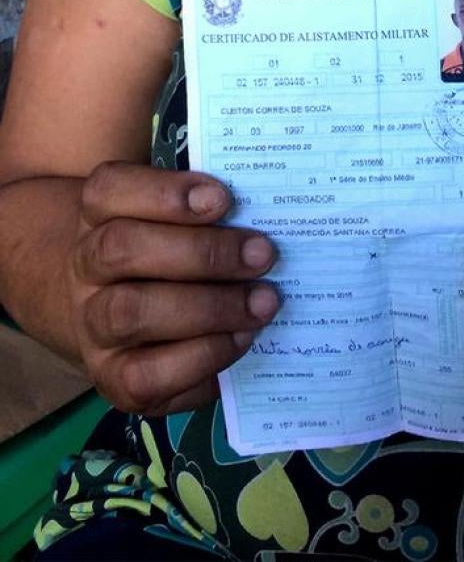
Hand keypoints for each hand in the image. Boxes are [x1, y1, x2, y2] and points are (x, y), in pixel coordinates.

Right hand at [69, 161, 279, 414]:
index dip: (165, 192)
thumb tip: (272, 206)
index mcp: (99, 215)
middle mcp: (85, 268)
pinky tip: (242, 338)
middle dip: (202, 252)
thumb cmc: (174, 253)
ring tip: (263, 302)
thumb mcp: (183, 220)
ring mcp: (93, 327)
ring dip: (209, 308)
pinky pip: (147, 376)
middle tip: (264, 254)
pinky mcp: (114, 380)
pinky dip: (204, 357)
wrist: (130, 321)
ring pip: (130, 312)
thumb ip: (214, 210)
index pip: (109, 189)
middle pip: (120, 249)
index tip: (223, 198)